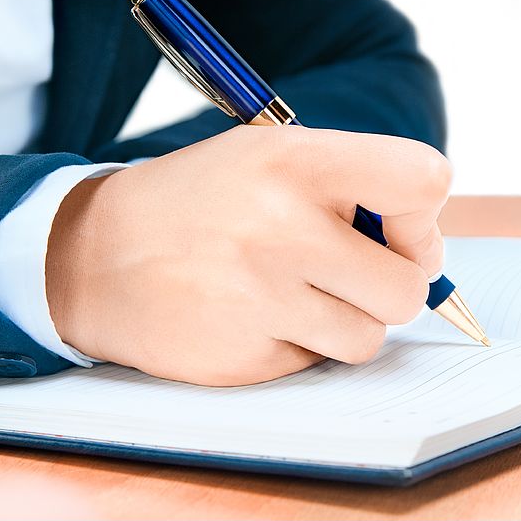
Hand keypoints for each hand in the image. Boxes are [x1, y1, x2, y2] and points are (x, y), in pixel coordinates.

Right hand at [45, 126, 450, 384]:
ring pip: (370, 337)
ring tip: (298, 293)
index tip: (397, 228)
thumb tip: (425, 245)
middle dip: (394, 285)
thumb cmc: (204, 201)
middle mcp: (281, 228)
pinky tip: (256, 317)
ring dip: (349, 322)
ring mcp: (260, 298)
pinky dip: (301, 345)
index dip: (424, 215)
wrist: (95, 256)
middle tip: (355, 273)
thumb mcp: (269, 156)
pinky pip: (317, 364)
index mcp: (296, 161)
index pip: (423, 181)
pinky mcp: (243, 357)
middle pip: (409, 286)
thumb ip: (353, 184)